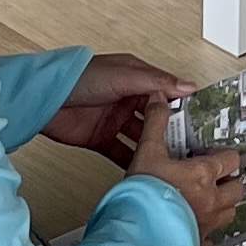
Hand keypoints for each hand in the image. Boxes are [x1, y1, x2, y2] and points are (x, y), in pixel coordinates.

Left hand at [44, 53, 184, 159]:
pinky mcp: (101, 140)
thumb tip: (187, 85)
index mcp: (135, 78)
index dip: (182, 104)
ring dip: (154, 147)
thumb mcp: (123, 76)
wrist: (44, 101)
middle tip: (190, 146)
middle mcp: (127, 99)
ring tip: (171, 160)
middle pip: (156, 117)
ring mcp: (114, 120)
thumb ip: (155, 82)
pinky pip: (122, 153)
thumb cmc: (79, 78)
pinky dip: (133, 161)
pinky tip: (145, 170)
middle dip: (171, 130)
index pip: (166, 92)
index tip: (201, 119)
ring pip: (141, 137)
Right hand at [126, 106, 241, 242]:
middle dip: (228, 181)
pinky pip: (211, 241)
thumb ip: (156, 123)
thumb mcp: (147, 151)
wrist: (133, 234)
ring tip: (207, 200)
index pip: (231, 159)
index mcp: (203, 175)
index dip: (223, 155)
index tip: (211, 155)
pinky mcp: (197, 244)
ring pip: (229, 213)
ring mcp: (206, 224)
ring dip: (223, 205)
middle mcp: (211, 200)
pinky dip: (208, 236)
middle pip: (237, 188)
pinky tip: (197, 231)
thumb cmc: (141, 195)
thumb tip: (159, 97)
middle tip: (214, 177)